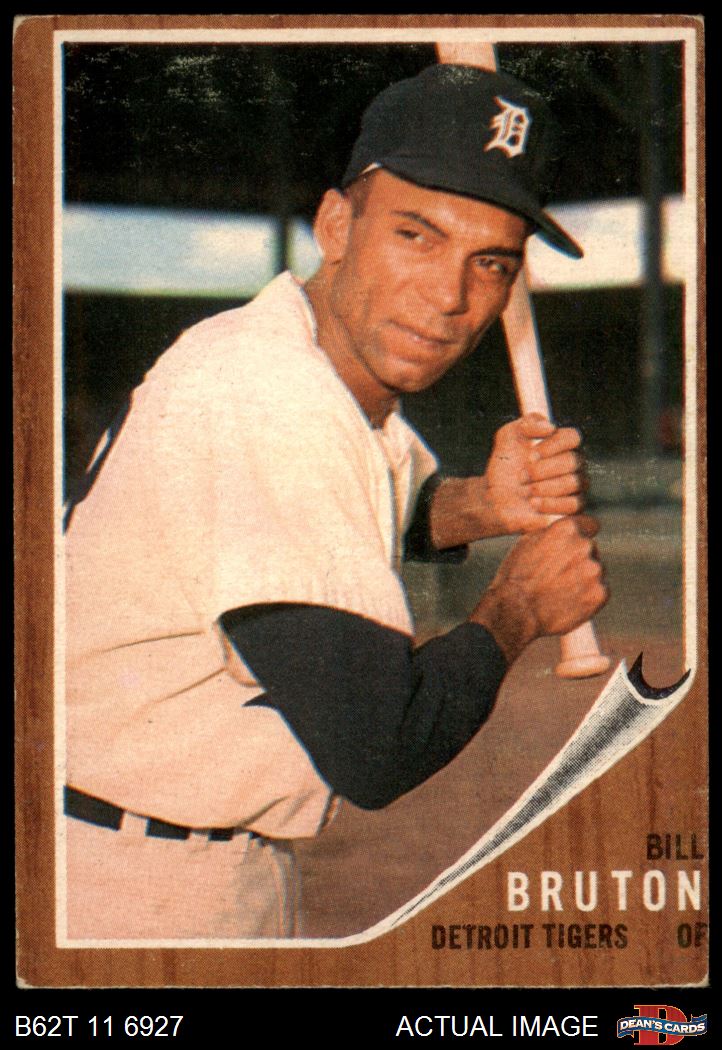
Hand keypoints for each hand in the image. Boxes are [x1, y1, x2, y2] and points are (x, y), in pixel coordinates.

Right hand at [471, 516, 607, 663]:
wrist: (516, 612)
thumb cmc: (516, 577)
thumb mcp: (528, 542)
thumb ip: (554, 532)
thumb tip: (569, 530)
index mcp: (567, 529)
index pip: (590, 525)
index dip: (582, 535)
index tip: (576, 547)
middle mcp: (584, 545)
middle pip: (591, 550)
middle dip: (579, 560)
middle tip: (559, 576)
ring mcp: (595, 570)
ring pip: (596, 571)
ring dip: (584, 579)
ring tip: (560, 591)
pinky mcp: (601, 593)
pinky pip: (600, 591)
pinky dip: (588, 597)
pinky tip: (569, 602)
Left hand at [482, 414, 586, 534]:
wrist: (495, 497)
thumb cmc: (505, 465)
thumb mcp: (508, 437)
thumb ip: (527, 423)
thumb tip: (550, 427)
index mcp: (562, 443)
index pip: (573, 437)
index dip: (552, 446)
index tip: (530, 456)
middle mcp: (574, 463)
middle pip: (573, 461)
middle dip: (542, 470)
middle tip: (521, 477)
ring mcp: (576, 486)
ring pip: (575, 483)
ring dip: (545, 487)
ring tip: (527, 490)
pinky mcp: (573, 509)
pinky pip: (574, 505)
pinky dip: (551, 504)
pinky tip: (534, 503)